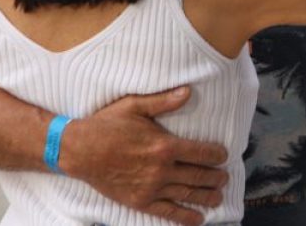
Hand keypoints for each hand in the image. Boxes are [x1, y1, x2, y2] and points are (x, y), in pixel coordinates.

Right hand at [61, 87, 227, 225]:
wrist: (79, 150)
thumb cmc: (106, 125)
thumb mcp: (134, 106)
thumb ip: (163, 101)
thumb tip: (188, 91)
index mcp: (165, 145)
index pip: (202, 152)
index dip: (217, 155)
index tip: (224, 156)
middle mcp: (161, 169)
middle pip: (199, 175)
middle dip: (216, 178)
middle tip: (225, 178)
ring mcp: (151, 187)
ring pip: (187, 194)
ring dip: (207, 197)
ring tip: (218, 198)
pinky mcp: (140, 201)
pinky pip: (168, 212)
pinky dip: (185, 217)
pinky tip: (198, 219)